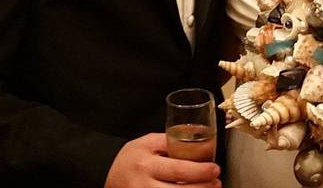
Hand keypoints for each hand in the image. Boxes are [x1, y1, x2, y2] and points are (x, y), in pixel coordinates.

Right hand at [104, 133, 220, 187]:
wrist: (106, 174)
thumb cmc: (131, 157)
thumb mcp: (148, 142)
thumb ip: (171, 141)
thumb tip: (200, 139)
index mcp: (146, 164)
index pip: (178, 170)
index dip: (200, 172)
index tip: (215, 169)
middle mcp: (143, 185)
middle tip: (217, 182)